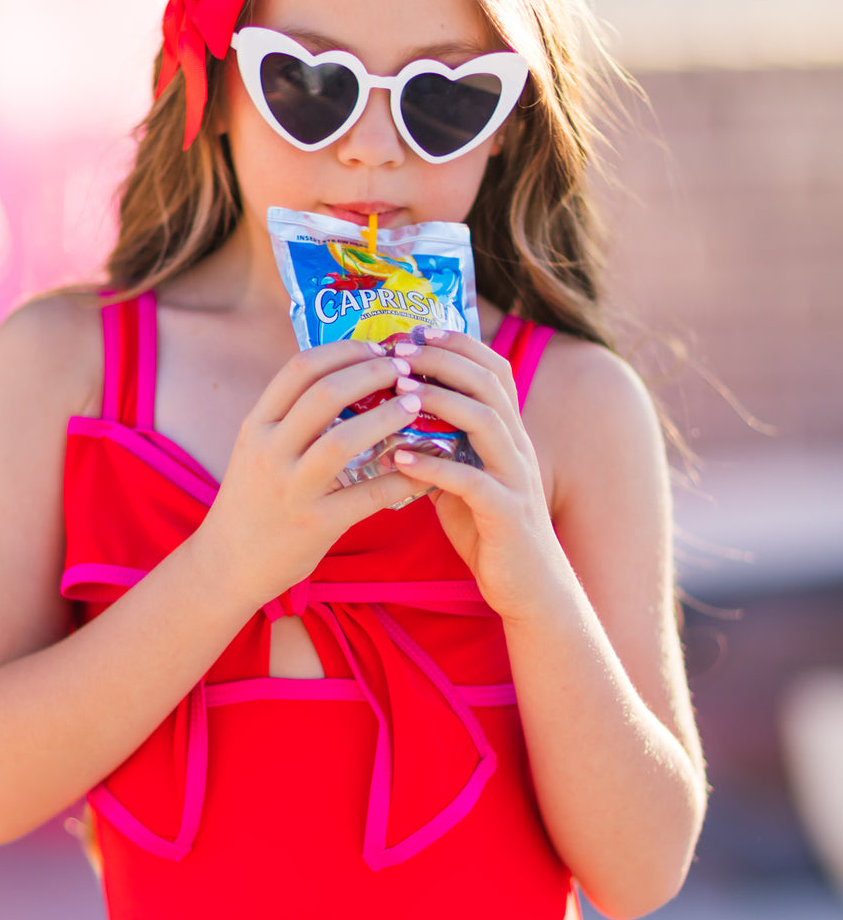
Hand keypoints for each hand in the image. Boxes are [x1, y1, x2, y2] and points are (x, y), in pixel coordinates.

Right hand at [193, 340, 424, 606]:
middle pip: (325, 393)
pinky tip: (421, 466)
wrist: (227, 562)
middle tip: (404, 368)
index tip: (377, 348)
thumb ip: (290, 418)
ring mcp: (292, 488)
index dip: (344, 350)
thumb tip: (346, 378)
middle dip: (371, 372)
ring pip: (344, 439)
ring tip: (415, 404)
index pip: (299, 369)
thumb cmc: (253, 501)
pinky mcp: (316, 523)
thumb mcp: (257, 449)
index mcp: (256, 425)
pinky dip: (400, 477)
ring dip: (387, 416)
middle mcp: (269, 451)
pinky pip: (368, 495)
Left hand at [386, 331, 568, 616]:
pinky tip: (399, 459)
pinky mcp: (507, 514)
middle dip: (442, 360)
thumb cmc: (488, 530)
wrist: (529, 588)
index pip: (491, 368)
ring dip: (440, 402)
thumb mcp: (461, 478)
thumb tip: (390, 418)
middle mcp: (517, 446)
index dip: (455, 344)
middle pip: (488, 383)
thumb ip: (438, 446)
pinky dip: (434, 466)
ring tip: (398, 392)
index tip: (412, 331)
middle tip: (397, 350)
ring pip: (485, 422)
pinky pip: (471, 482)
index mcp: (507, 432)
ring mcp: (515, 478)